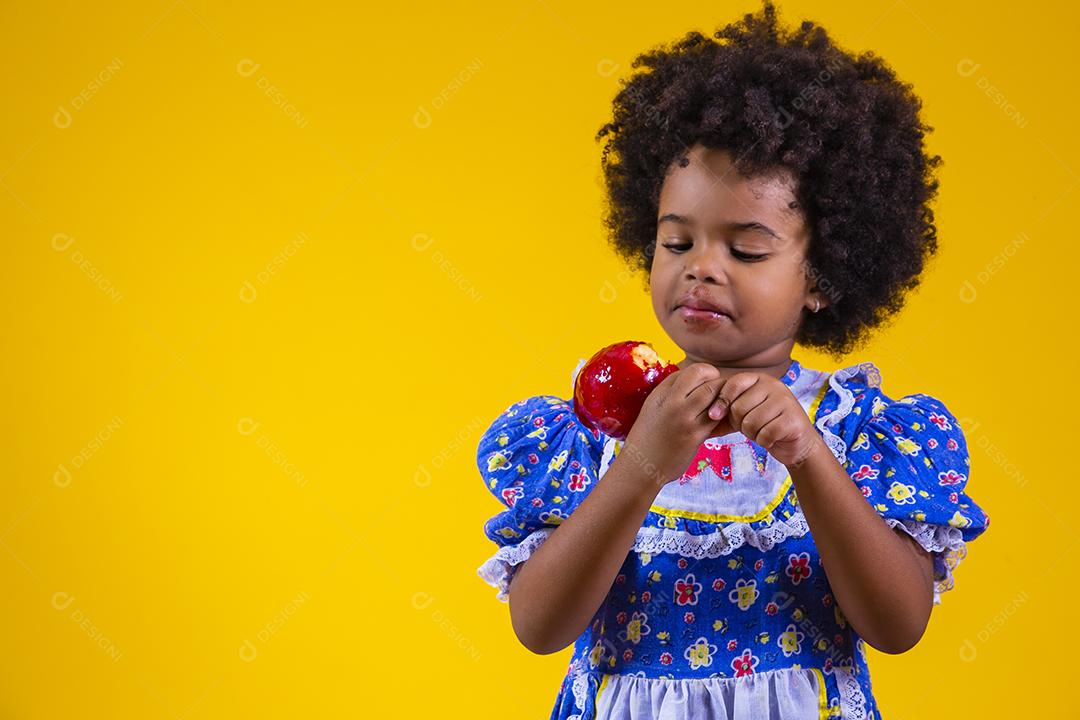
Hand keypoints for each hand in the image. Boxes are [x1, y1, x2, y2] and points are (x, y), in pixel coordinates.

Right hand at [620, 363, 730, 487]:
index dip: (705, 373)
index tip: (708, 383)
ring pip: (714, 393)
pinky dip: (722, 415)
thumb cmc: (648, 438)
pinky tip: (720, 420)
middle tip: (721, 393)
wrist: (640, 467)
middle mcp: (672, 402)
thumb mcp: (653, 408)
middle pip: (705, 376)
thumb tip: (694, 380)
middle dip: (717, 381)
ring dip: (722, 397)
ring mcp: (684, 418)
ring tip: (721, 406)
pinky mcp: (695, 435)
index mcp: (661, 393)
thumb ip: (671, 393)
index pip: (691, 370)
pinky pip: (717, 416)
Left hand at [705, 371, 823, 467]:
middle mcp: (774, 385)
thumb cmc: (764, 425)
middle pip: (738, 407)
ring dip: (752, 434)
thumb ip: (724, 410)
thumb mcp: (743, 413)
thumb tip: (703, 414)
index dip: (721, 401)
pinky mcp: (793, 420)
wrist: (796, 442)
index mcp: (760, 379)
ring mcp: (786, 401)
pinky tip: (772, 439)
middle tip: (750, 427)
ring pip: (751, 422)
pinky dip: (764, 441)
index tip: (715, 415)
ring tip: (762, 431)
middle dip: (739, 423)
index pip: (733, 384)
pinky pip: (765, 434)